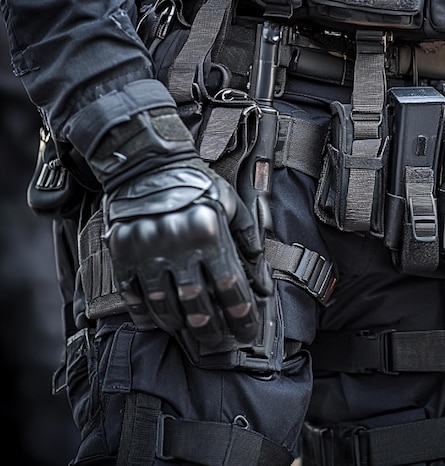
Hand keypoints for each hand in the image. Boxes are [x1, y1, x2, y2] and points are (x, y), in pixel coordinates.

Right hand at [104, 161, 272, 345]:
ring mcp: (147, 248)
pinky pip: (132, 294)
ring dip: (180, 324)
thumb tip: (263, 283)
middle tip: (219, 340)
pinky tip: (158, 320)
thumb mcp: (231, 204)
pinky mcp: (122, 251)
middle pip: (197, 303)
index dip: (241, 313)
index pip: (229, 284)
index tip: (247, 330)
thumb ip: (249, 242)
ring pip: (164, 304)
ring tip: (191, 331)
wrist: (148, 163)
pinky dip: (145, 312)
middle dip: (212, 328)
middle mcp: (177, 242)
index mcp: (208, 229)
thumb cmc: (196, 184)